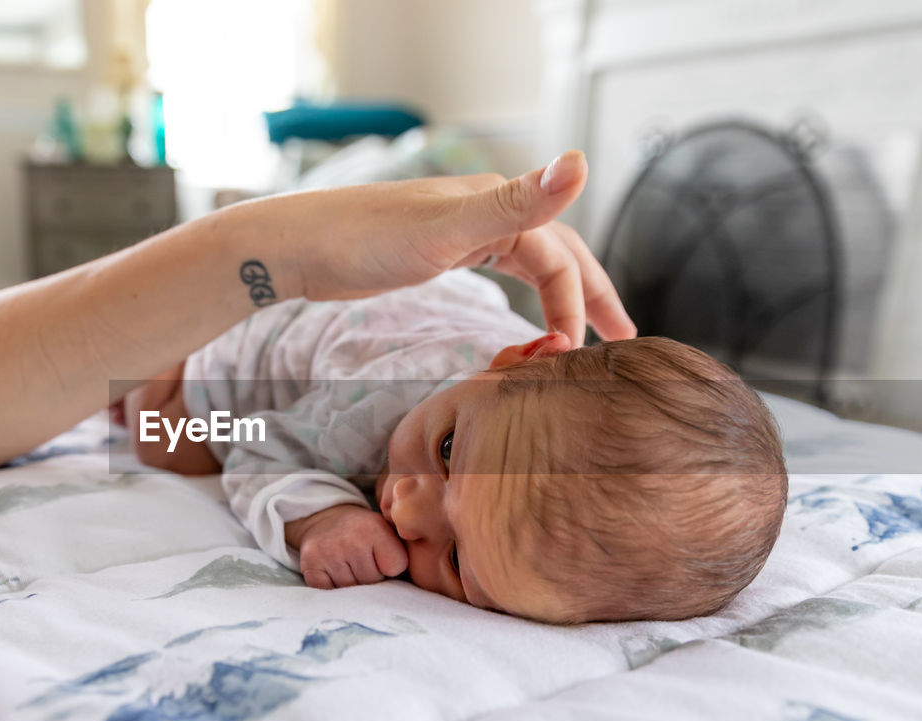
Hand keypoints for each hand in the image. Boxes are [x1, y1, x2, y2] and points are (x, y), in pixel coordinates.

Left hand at [236, 150, 635, 346]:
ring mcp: (462, 229)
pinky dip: (526, 290)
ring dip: (563, 295)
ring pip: (532, 263)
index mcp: (496, 203)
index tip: (573, 357)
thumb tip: (579, 162)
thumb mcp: (446, 227)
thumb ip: (515, 203)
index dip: (576, 306)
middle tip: (623, 340)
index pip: (560, 259)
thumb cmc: (363, 239)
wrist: (298, 247)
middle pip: (558, 254)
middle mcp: (486, 210)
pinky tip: (526, 308)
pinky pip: (502, 268)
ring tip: (581, 331)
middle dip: (592, 296)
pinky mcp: (440, 249)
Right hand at [285, 504, 407, 589]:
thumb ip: (404, 550)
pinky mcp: (311, 567)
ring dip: (353, 584)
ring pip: (353, 591)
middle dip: (372, 577)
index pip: (395, 567)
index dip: (390, 567)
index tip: (382, 555)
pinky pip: (331, 594)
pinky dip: (334, 589)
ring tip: (348, 566)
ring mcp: (328, 554)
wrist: (324, 521)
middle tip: (362, 560)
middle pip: (373, 581)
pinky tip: (334, 573)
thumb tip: (422, 583)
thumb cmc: (363, 533)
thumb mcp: (386, 530)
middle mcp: (350, 539)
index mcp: (374, 528)